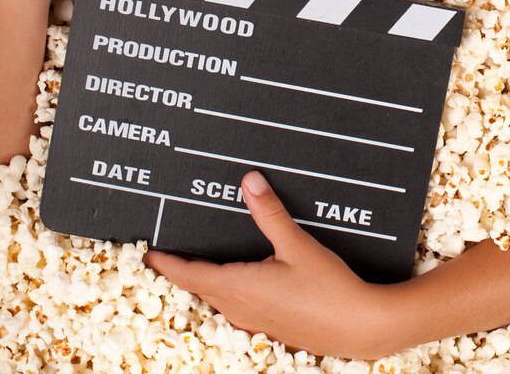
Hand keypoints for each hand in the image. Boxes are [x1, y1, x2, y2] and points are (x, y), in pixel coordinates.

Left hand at [143, 171, 389, 359]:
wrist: (361, 327)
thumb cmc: (329, 289)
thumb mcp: (297, 244)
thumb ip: (270, 212)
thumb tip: (249, 181)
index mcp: (241, 287)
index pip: (191, 274)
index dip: (168, 263)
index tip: (149, 254)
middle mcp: (243, 308)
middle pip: (201, 287)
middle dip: (182, 271)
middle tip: (166, 254)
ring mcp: (257, 320)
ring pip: (218, 299)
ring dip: (203, 282)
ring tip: (195, 263)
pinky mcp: (272, 326)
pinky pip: (236, 307)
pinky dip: (225, 290)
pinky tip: (237, 281)